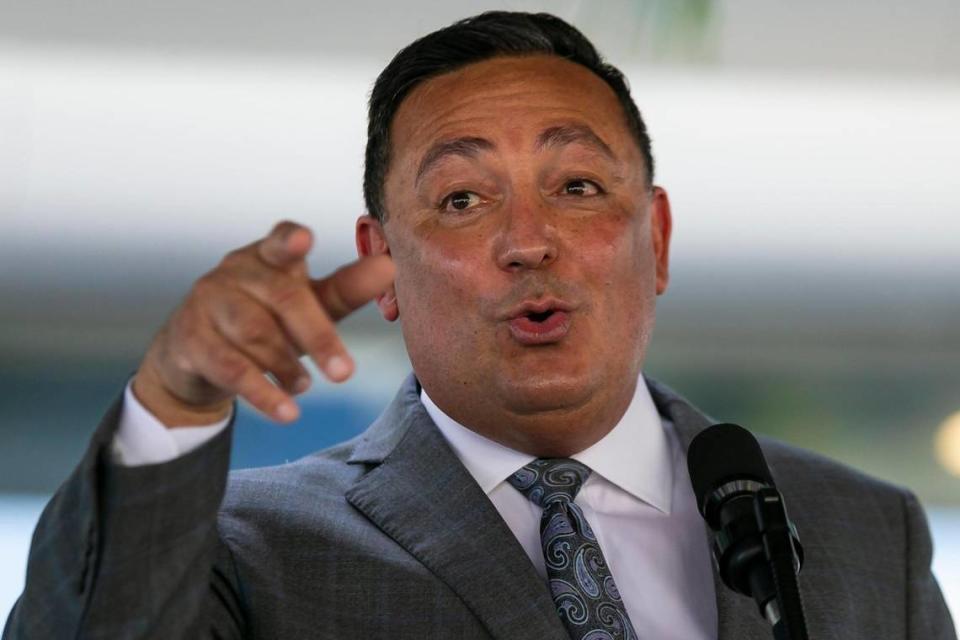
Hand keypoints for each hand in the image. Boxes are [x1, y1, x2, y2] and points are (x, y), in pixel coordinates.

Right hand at [132, 221, 394, 426]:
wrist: (196, 355)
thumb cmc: (266, 319)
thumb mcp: (308, 305)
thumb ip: (346, 288)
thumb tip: (389, 265)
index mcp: (268, 255)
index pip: (280, 241)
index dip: (290, 240)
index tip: (303, 241)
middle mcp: (235, 271)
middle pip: (281, 298)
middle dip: (318, 337)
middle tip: (346, 374)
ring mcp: (207, 302)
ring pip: (254, 333)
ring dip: (287, 365)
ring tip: (306, 386)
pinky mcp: (189, 338)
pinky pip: (230, 367)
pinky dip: (263, 393)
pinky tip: (287, 411)